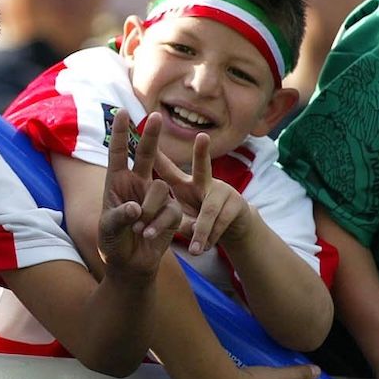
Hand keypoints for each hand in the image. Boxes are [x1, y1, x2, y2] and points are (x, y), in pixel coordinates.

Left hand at [97, 112, 178, 281]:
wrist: (131, 264)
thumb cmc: (113, 243)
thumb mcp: (108, 230)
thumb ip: (118, 216)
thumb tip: (136, 207)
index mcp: (117, 182)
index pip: (119, 154)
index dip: (120, 134)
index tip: (122, 112)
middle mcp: (137, 184)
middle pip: (147, 155)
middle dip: (152, 136)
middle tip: (157, 117)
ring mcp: (156, 197)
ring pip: (160, 189)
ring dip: (149, 210)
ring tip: (138, 229)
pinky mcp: (171, 212)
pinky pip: (170, 211)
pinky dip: (158, 224)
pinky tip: (147, 236)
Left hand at [154, 135, 253, 253]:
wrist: (230, 233)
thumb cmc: (196, 222)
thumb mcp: (177, 221)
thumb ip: (162, 218)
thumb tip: (141, 217)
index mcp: (183, 184)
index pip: (167, 168)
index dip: (158, 154)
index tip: (149, 127)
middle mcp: (203, 182)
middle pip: (203, 166)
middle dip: (202, 152)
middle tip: (203, 136)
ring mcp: (222, 191)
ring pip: (209, 211)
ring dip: (201, 231)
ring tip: (194, 250)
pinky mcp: (237, 205)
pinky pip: (221, 223)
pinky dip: (211, 238)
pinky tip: (204, 248)